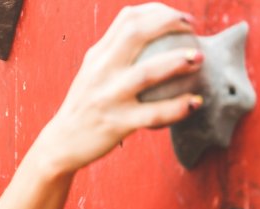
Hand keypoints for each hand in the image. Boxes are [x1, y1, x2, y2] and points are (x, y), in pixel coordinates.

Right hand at [42, 3, 203, 170]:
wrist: (61, 144)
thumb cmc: (84, 109)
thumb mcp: (92, 75)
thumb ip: (114, 56)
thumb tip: (149, 37)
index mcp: (96, 57)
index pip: (127, 19)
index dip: (158, 12)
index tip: (180, 20)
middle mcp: (100, 72)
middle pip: (136, 33)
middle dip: (170, 23)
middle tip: (192, 31)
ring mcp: (107, 98)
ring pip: (147, 73)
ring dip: (178, 62)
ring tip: (198, 59)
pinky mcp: (116, 123)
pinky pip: (154, 114)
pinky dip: (178, 107)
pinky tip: (195, 102)